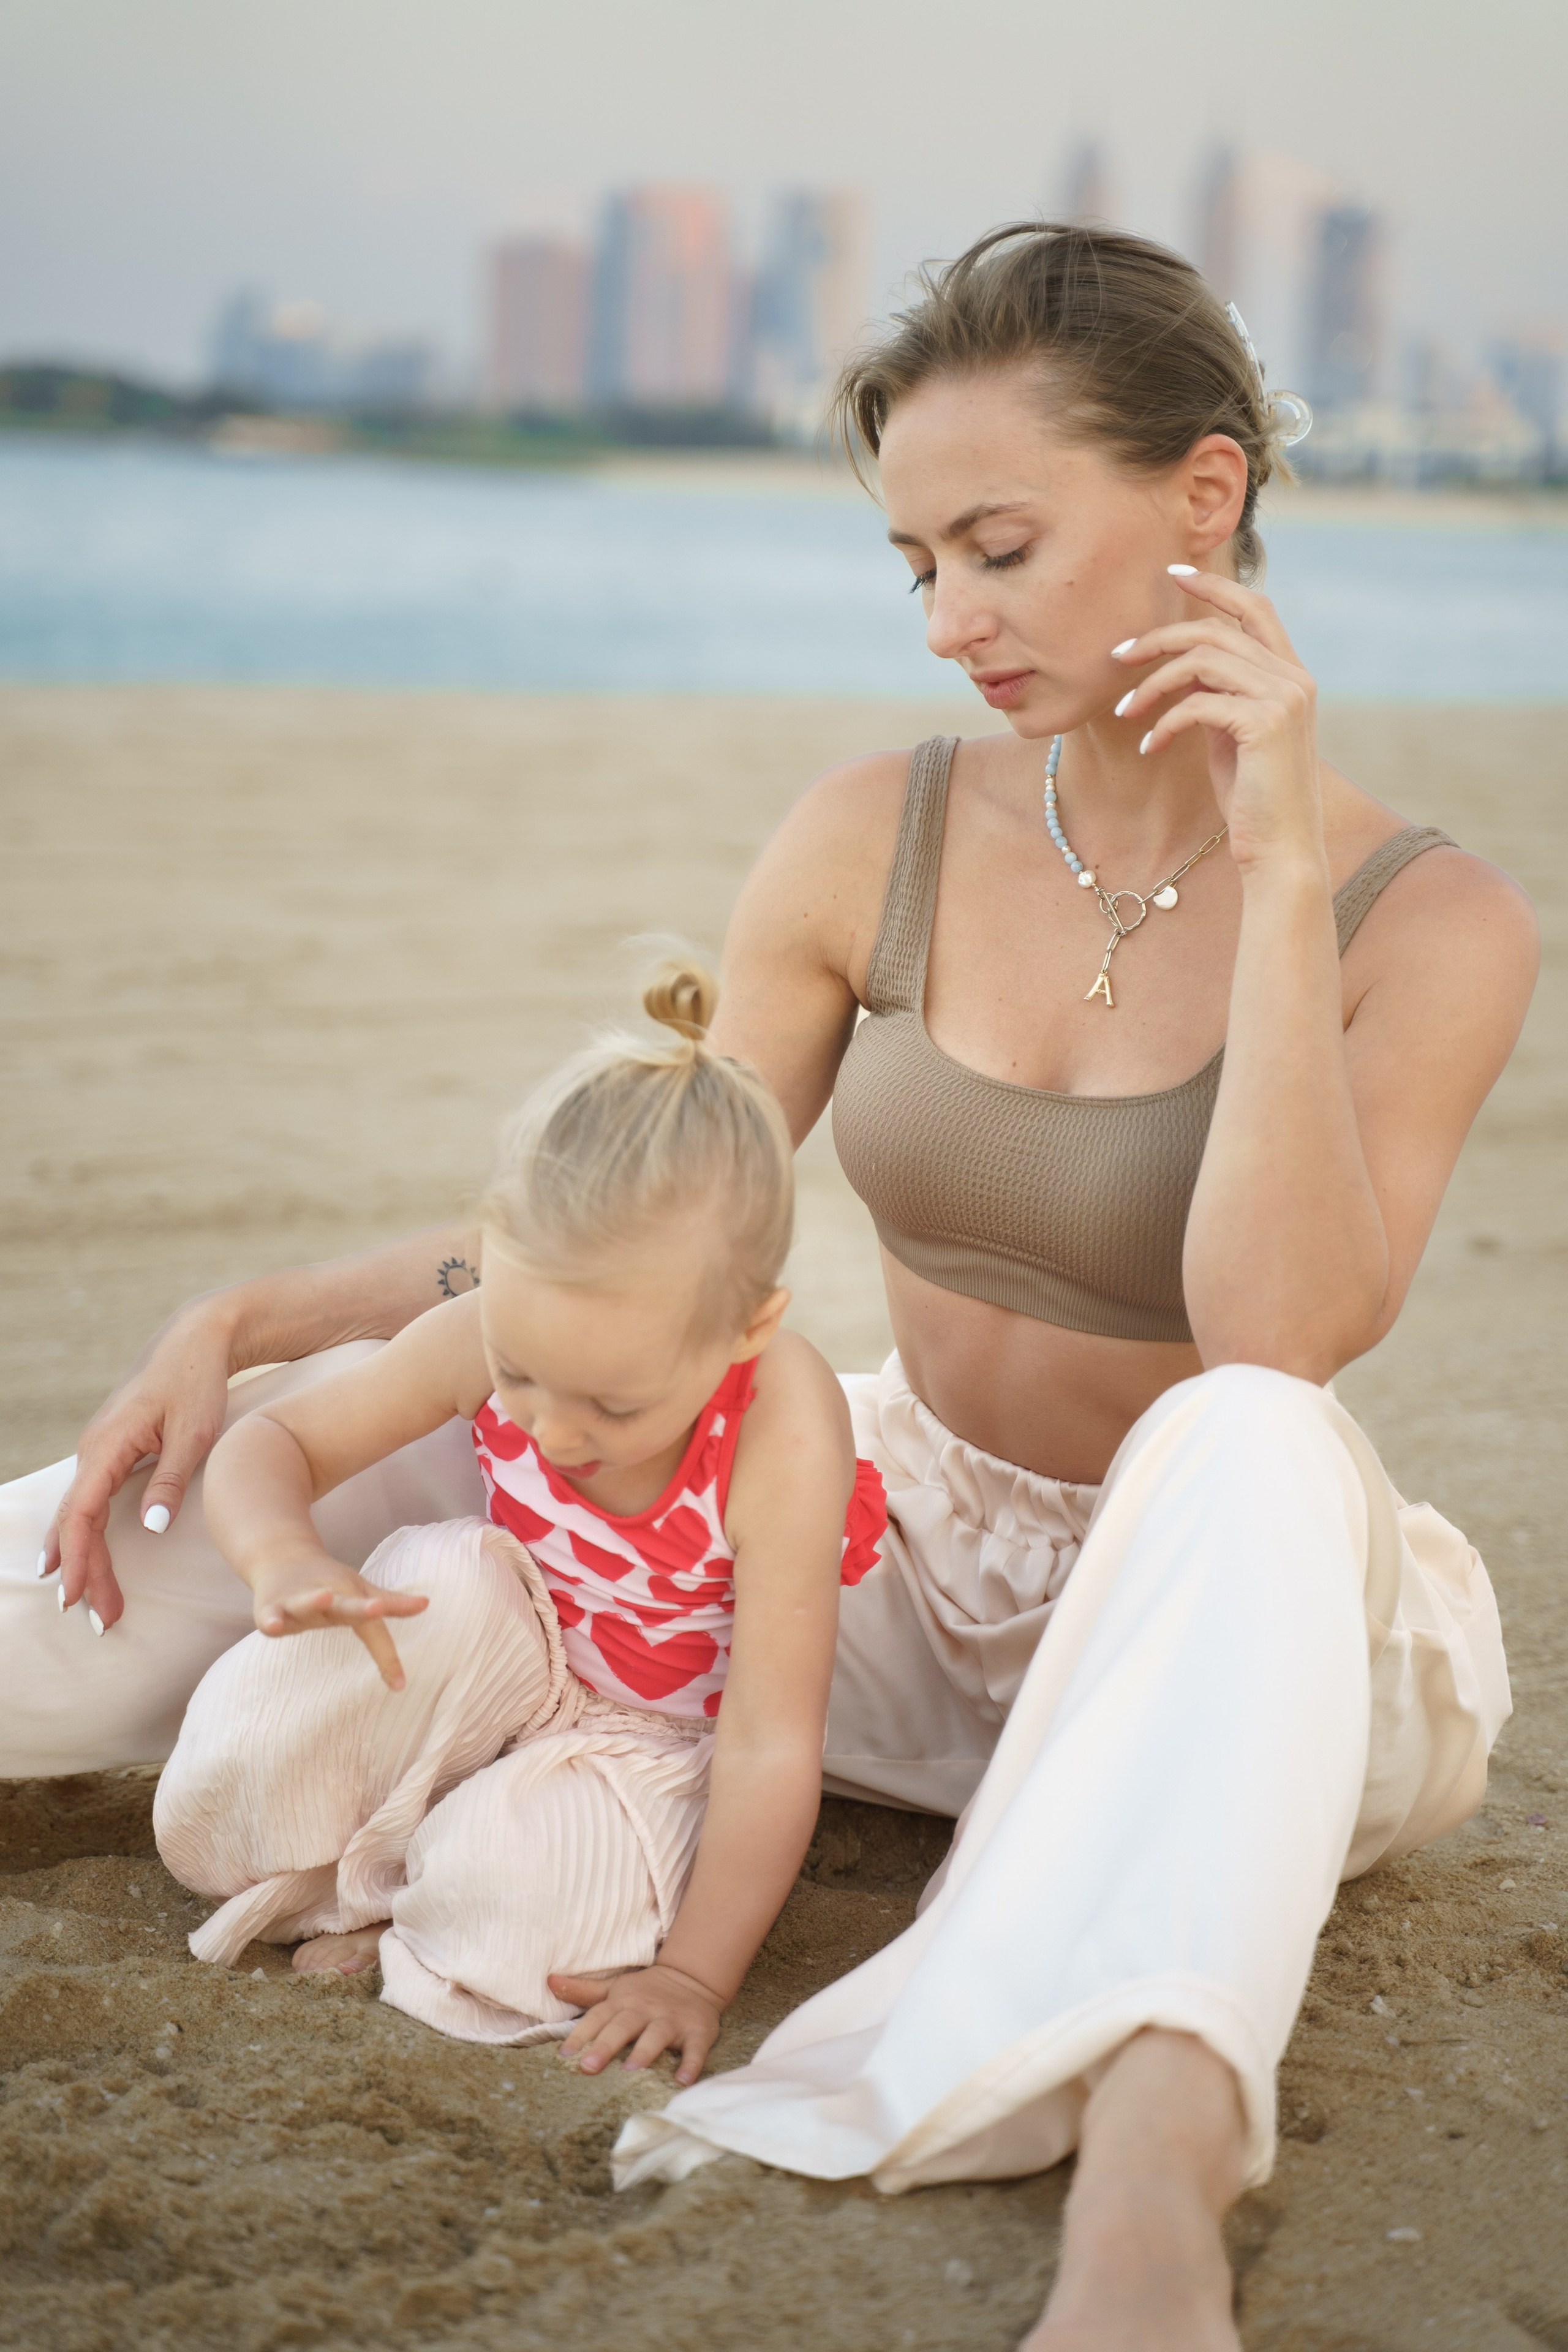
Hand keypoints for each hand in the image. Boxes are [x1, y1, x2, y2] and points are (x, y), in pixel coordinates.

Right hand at [44, 1301, 236, 1627]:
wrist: (195, 1338)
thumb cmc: (198, 1382)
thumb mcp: (195, 1433)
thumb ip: (171, 1481)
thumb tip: (150, 1529)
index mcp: (108, 1446)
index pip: (81, 1515)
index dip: (79, 1560)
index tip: (79, 1598)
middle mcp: (93, 1449)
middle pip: (76, 1521)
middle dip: (83, 1571)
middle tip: (99, 1619)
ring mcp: (99, 1448)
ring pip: (80, 1512)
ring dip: (84, 1556)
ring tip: (89, 1601)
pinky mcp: (111, 1449)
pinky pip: (89, 1498)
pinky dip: (86, 1532)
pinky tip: (79, 1556)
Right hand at [248, 1549, 428, 1690]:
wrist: (282, 1556)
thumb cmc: (328, 1581)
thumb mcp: (360, 1591)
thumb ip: (391, 1603)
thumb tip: (427, 1604)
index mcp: (351, 1601)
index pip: (374, 1630)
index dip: (387, 1656)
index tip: (400, 1685)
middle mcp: (328, 1600)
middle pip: (346, 1607)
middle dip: (361, 1608)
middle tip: (376, 1607)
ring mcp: (299, 1602)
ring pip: (307, 1604)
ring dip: (315, 1601)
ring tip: (324, 1598)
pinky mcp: (271, 1605)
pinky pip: (271, 1615)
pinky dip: (271, 1619)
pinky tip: (272, 1625)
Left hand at [550, 1961, 724, 2086]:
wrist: (694, 1978)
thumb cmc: (646, 1992)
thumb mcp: (616, 1988)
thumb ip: (584, 1990)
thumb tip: (550, 1981)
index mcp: (623, 2001)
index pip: (598, 2016)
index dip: (580, 2035)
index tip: (563, 2055)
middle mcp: (646, 2009)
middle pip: (623, 2025)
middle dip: (606, 2045)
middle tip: (588, 2067)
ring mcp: (672, 2020)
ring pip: (657, 2035)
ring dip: (644, 2052)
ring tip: (630, 2071)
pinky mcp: (698, 2031)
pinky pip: (695, 2049)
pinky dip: (691, 2064)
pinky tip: (682, 2081)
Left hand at [1111, 570, 1323, 875]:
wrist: (1279, 849)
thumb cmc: (1252, 799)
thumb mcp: (1234, 736)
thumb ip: (1220, 696)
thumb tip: (1183, 669)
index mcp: (1291, 675)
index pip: (1255, 608)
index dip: (1214, 586)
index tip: (1173, 573)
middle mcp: (1294, 678)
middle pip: (1214, 631)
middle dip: (1159, 639)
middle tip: (1117, 656)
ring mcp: (1284, 698)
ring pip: (1201, 661)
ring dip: (1152, 684)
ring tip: (1124, 711)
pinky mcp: (1265, 724)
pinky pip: (1196, 704)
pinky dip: (1164, 723)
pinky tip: (1149, 747)